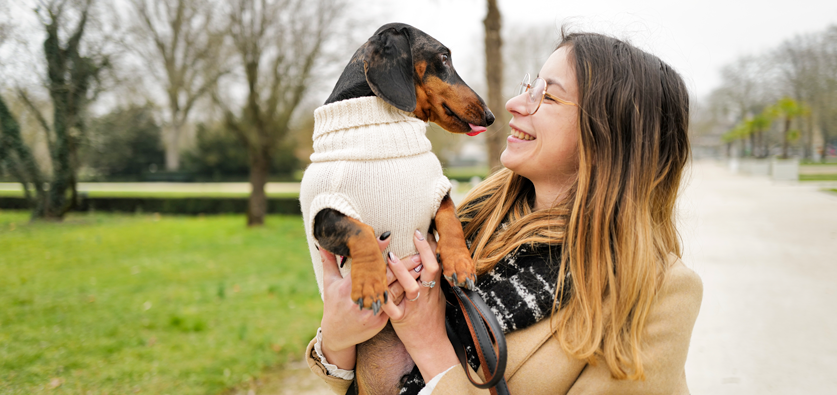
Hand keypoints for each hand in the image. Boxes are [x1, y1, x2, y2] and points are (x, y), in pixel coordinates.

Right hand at [319, 233, 422, 369]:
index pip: (365, 266)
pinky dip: (406, 294)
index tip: (388, 238)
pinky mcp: (380, 321)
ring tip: (422, 266)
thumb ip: (329, 262)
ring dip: (409, 279)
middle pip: (384, 278)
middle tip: (417, 253)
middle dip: (402, 266)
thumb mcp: (329, 284)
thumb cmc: (333, 306)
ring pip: (393, 291)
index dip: (376, 252)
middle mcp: (360, 299)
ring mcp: (371, 311)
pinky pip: (395, 305)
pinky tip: (418, 284)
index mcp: (347, 288)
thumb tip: (321, 244)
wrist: (337, 336)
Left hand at [382, 230, 458, 381]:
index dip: (430, 248)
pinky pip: (393, 309)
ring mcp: (414, 307)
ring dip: (401, 271)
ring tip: (390, 256)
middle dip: (420, 252)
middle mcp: (426, 296)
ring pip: (411, 287)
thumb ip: (430, 278)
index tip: (422, 232)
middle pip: (428, 271)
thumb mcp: (436, 296)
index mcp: (433, 289)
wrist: (430, 345)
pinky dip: (385, 299)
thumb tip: (426, 257)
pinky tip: (377, 288)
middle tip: (411, 234)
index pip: (435, 264)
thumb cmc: (430, 317)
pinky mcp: (402, 319)